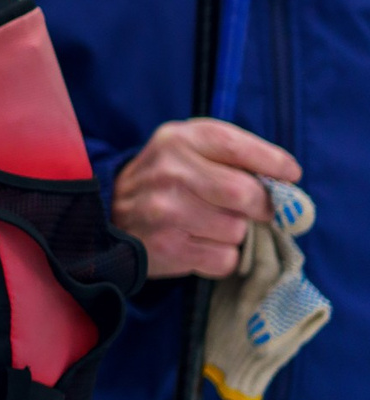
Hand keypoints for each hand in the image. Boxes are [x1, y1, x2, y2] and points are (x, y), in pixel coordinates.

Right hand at [112, 118, 300, 279]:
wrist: (109, 212)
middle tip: (256, 209)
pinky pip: (225, 259)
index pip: (239, 148)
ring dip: (236, 233)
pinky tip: (200, 244)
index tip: (290, 176)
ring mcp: (166, 212)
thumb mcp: (189, 147)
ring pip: (238, 230)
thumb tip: (289, 184)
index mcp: (179, 140)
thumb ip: (236, 155)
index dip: (274, 164)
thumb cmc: (167, 178)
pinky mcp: (168, 248)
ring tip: (211, 225)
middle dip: (262, 206)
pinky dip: (222, 257)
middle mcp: (170, 173)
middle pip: (246, 194)